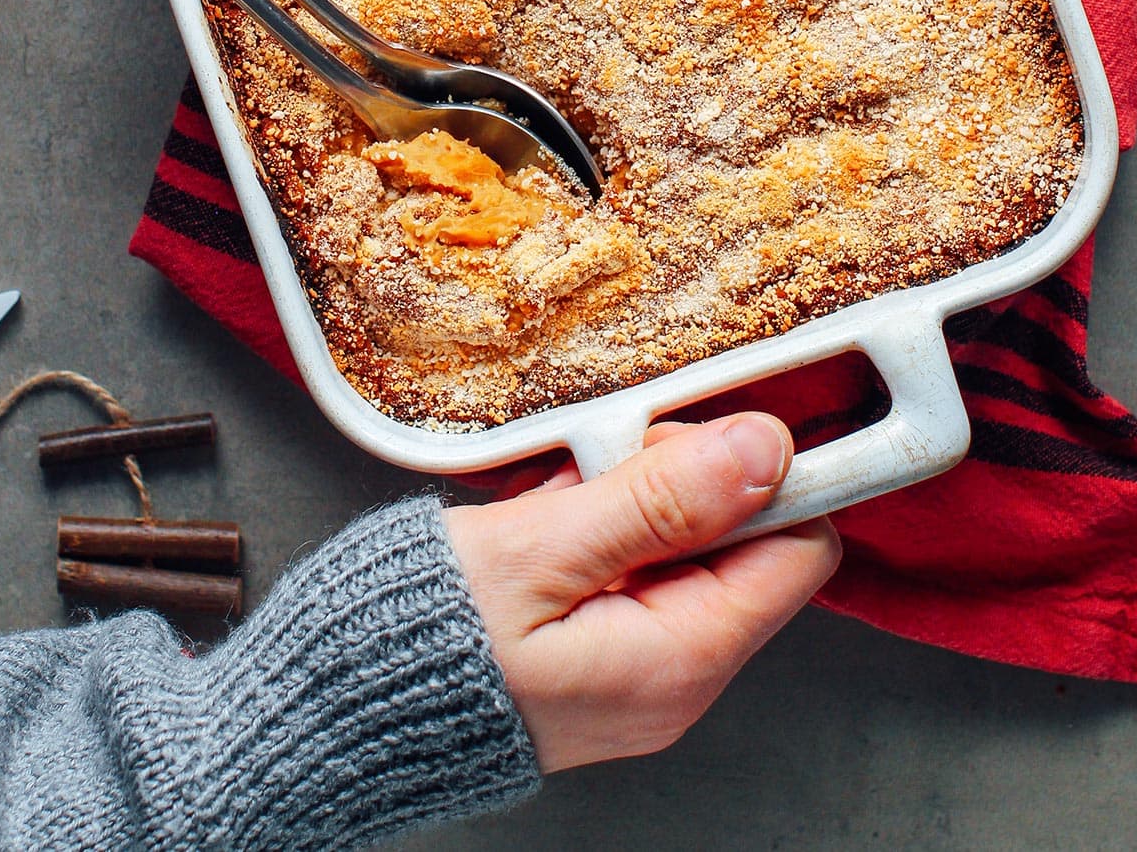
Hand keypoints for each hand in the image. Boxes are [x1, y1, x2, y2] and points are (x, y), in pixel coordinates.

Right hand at [444, 413, 839, 772]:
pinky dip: (596, 521)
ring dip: (628, 494)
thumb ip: (658, 499)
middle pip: (740, 537)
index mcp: (679, 658)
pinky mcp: (601, 649)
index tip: (701, 431)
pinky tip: (546, 518)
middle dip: (679, 478)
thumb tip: (763, 451)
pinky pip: (631, 560)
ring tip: (559, 498)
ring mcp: (638, 666)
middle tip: (601, 464)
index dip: (766, 477)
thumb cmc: (422, 640)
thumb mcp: (542, 551)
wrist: (338, 705)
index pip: (799, 549)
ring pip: (681, 540)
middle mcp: (674, 675)